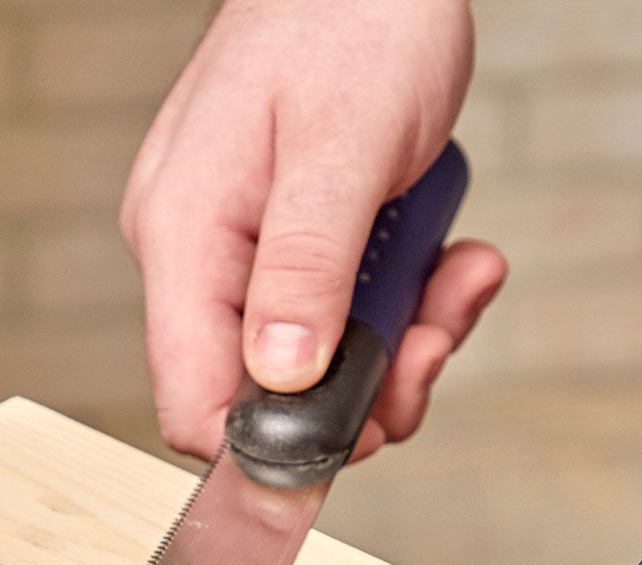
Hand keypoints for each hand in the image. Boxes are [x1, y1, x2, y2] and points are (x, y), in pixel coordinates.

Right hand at [121, 0, 505, 459]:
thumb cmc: (352, 19)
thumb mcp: (341, 149)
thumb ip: (305, 271)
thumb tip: (283, 380)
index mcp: (185, 238)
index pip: (194, 400)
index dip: (273, 445)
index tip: (363, 436)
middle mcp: (201, 259)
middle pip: (267, 396)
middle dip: (367, 390)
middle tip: (432, 342)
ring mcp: (246, 257)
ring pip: (321, 366)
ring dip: (405, 344)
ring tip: (457, 279)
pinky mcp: (293, 251)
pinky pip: (348, 316)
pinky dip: (410, 304)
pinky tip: (453, 259)